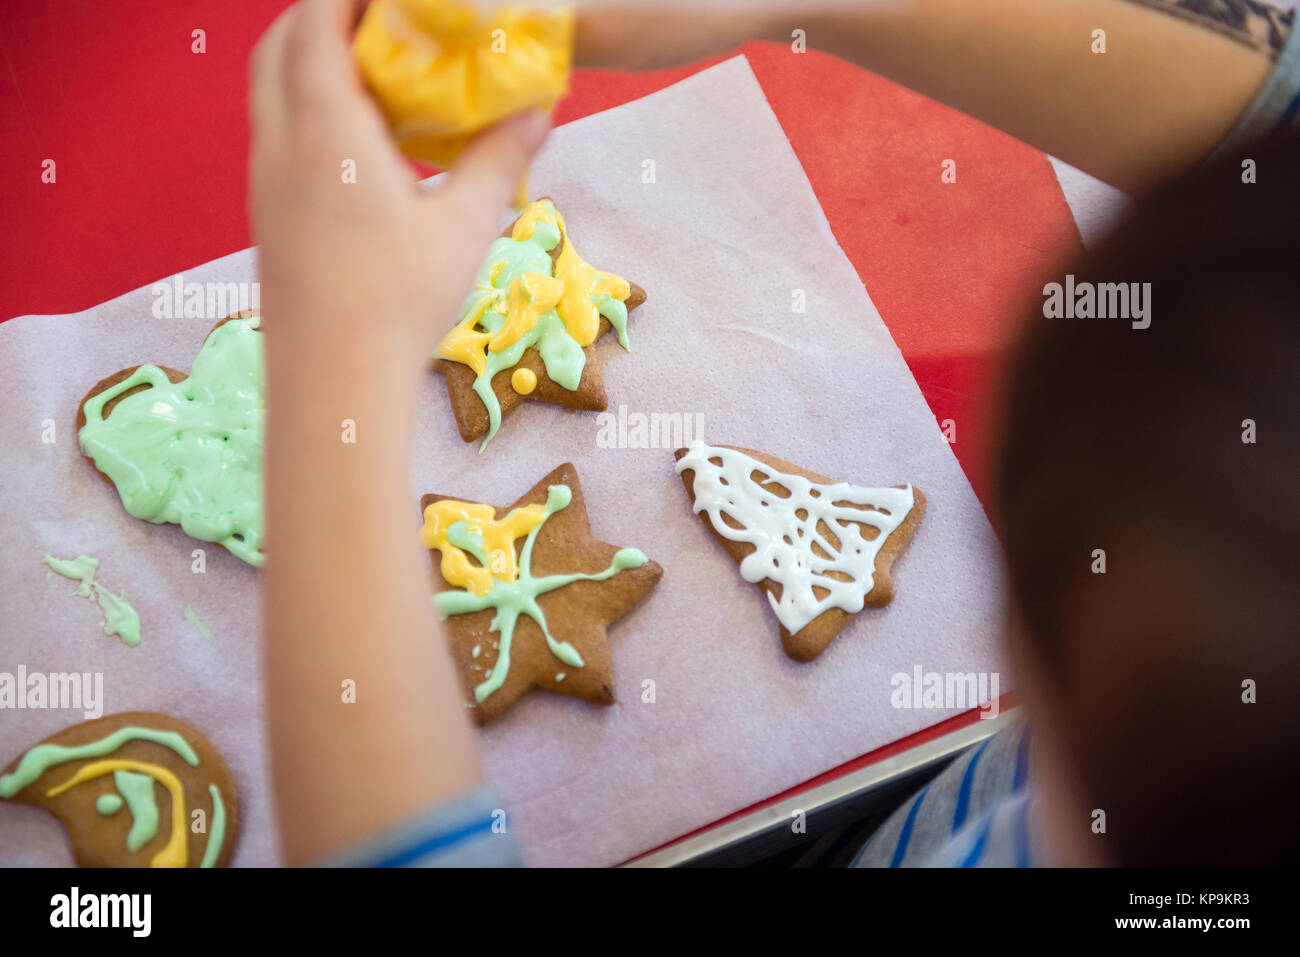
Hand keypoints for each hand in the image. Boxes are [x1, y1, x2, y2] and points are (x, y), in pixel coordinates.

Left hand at [248, 0, 549, 374]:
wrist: (332, 385)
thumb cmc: (398, 301)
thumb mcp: (463, 225)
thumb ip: (499, 159)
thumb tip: (538, 114)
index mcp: (325, 129)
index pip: (317, 23)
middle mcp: (281, 144)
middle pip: (278, 47)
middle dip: (322, 18)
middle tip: (380, 24)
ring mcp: (265, 183)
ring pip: (271, 94)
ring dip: (310, 66)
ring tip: (374, 79)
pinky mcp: (267, 218)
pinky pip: (277, 136)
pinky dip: (306, 112)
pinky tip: (359, 148)